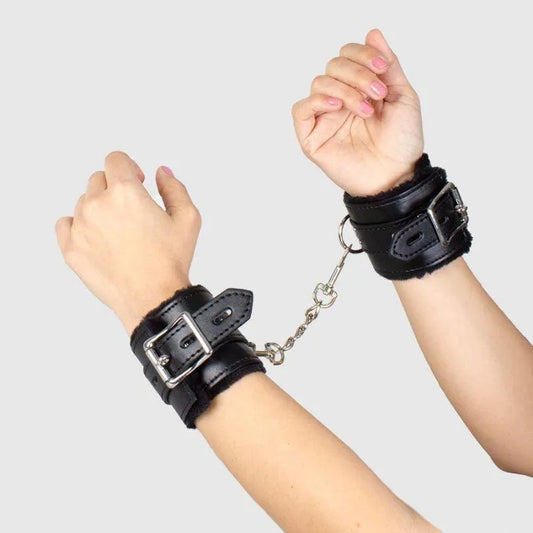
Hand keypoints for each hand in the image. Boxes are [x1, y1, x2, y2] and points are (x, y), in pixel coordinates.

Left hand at [55, 151, 200, 335]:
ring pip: (83, 201)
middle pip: (98, 179)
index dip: (129, 167)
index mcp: (125, 193)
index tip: (136, 180)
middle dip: (115, 188)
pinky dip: (78, 225)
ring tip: (119, 230)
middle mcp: (97, 205)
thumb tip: (161, 173)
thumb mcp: (188, 218)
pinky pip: (65, 224)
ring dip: (99, 207)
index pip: (115, 159)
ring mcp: (80, 227)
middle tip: (131, 209)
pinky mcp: (71, 248)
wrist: (153, 298)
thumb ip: (174, 188)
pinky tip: (97, 236)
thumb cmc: (170, 261)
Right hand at [292, 28, 423, 195]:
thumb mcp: (402, 95)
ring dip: (344, 89)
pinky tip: (337, 107)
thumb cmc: (401, 141)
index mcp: (360, 87)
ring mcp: (325, 118)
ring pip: (319, 82)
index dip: (363, 54)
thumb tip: (373, 33)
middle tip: (377, 93)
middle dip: (357, 73)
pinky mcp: (313, 137)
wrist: (396, 175)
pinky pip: (301, 109)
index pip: (348, 55)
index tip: (383, 69)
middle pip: (333, 65)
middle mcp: (340, 100)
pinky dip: (317, 101)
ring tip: (365, 109)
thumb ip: (388, 65)